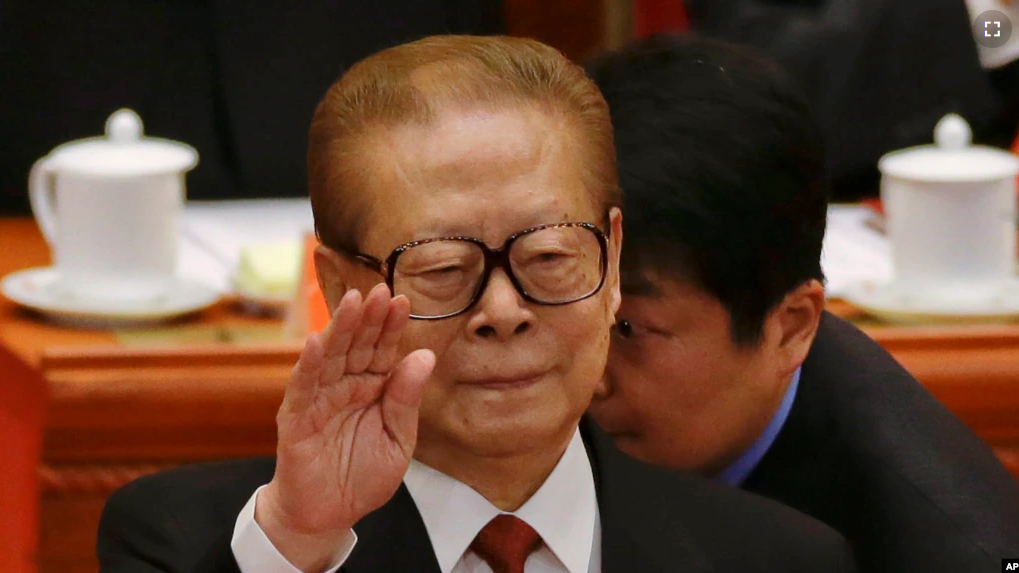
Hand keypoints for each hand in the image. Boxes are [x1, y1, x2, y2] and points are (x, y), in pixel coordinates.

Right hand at [257, 284, 434, 569]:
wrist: (329, 515)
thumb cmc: (363, 476)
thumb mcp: (398, 440)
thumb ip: (407, 399)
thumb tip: (424, 356)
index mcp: (372, 388)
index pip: (383, 349)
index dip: (391, 325)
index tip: (402, 300)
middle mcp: (345, 385)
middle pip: (357, 344)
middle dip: (368, 317)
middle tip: (379, 290)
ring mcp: (319, 398)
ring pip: (330, 356)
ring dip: (340, 328)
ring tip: (353, 303)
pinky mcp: (297, 418)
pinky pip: (302, 387)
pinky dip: (308, 364)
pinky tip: (316, 340)